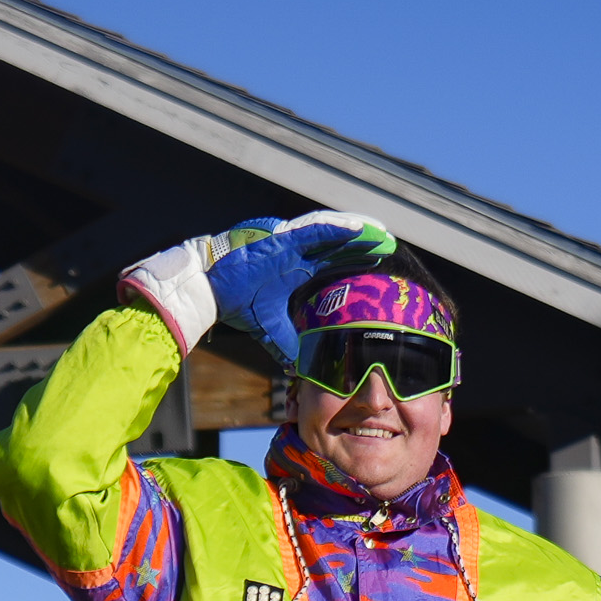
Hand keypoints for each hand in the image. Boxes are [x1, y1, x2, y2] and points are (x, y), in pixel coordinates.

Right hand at [115, 210, 394, 363]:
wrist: (209, 289)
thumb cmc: (235, 303)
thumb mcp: (271, 329)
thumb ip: (288, 344)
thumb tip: (302, 369)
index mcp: (295, 269)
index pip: (333, 262)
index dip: (355, 260)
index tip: (378, 264)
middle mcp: (296, 252)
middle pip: (338, 245)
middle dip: (364, 244)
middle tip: (390, 245)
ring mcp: (290, 242)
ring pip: (332, 234)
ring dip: (358, 234)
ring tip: (382, 235)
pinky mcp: (282, 239)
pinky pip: (316, 231)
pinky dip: (338, 231)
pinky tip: (360, 231)